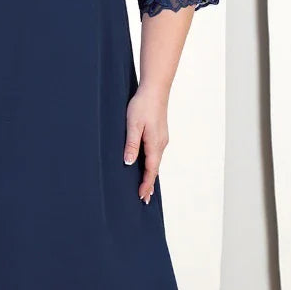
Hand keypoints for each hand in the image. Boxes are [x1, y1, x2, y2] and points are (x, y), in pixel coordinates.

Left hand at [123, 84, 168, 204]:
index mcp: (155, 144)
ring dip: (151, 176)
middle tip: (144, 200)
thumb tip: (129, 163)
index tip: (141, 197)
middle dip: (149, 185)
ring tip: (145, 188)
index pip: (151, 170)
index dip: (146, 184)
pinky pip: (156, 155)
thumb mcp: (133, 125)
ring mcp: (161, 139)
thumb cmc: (142, 105)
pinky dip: (152, 165)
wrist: (155, 89)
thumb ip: (131, 144)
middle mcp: (161, 144)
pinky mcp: (159, 134)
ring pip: (156, 162)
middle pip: (155, 169)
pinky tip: (148, 167)